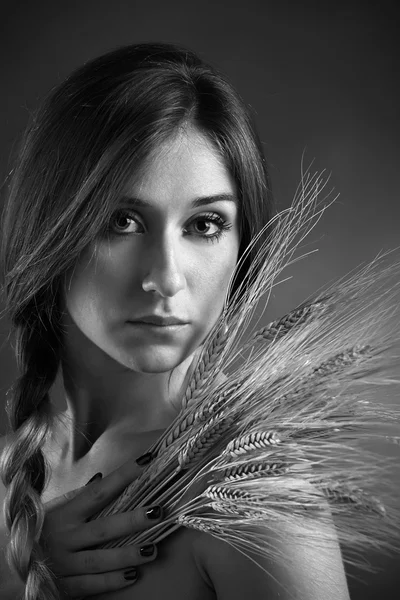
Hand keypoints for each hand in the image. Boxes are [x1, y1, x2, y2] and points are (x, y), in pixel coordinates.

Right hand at [40, 455, 162, 597]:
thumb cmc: (40, 530)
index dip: (123, 476)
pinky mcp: (63, 586)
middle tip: (158, 511)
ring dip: (128, 554)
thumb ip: (78, 496)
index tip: (146, 462)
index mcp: (65, 513)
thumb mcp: (54, 509)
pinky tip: (133, 575)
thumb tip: (102, 478)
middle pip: (104, 527)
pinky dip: (112, 581)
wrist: (12, 566)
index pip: (99, 492)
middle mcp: (65, 537)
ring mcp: (64, 563)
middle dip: (132, 520)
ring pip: (100, 559)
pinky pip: (91, 584)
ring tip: (153, 548)